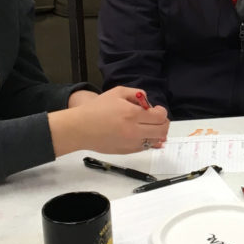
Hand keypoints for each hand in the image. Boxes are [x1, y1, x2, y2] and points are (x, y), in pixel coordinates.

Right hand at [51, 86, 168, 156]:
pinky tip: (140, 134)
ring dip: (156, 133)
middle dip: (163, 123)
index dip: (162, 112)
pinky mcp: (126, 151)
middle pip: (162, 130)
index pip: (160, 117)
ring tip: (147, 126)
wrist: (80, 128)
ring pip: (156, 141)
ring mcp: (131, 143)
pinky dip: (147, 141)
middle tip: (156, 119)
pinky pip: (145, 147)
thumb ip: (137, 94)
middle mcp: (134, 131)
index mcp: (132, 114)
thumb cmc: (96, 109)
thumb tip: (149, 103)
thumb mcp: (118, 92)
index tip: (156, 109)